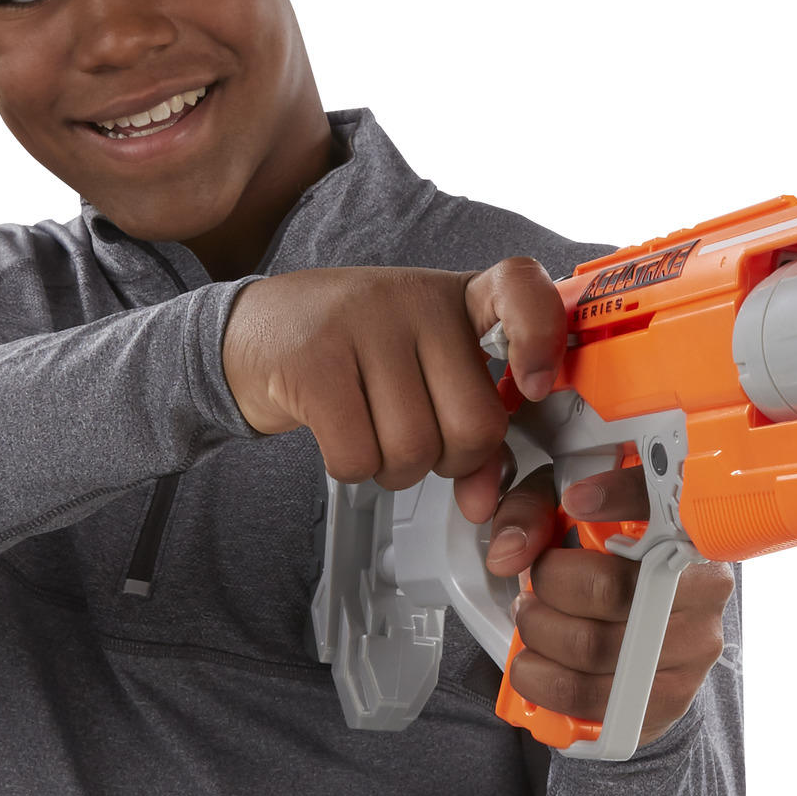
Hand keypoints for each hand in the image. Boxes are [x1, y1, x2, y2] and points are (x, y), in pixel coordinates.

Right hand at [221, 258, 565, 519]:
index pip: (521, 291)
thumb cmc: (357, 355)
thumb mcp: (424, 370)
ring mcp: (362, 325)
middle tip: (421, 440)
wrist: (255, 330)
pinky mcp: (313, 362)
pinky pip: (358, 456)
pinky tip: (340, 434)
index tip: (535, 386)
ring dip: (395, 469)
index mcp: (459, 297)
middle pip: (474, 423)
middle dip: (451, 460)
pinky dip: (353, 467)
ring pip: (414, 449)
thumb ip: (468, 426)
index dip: (541, 340)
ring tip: (373, 431)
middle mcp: (416, 299)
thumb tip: (485, 504)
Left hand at [485, 466, 733, 746]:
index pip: (663, 507)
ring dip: (539, 639)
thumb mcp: (564, 515)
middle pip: (611, 589)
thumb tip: (508, 553)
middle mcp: (705, 590)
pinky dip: (548, 687)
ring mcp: (694, 650)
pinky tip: (538, 667)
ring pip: (596, 650)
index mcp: (689, 532)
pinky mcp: (672, 699)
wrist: (645, 626)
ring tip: (531, 625)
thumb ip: (532, 514)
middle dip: (548, 591)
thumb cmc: (604, 561)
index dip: (619, 498)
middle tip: (531, 590)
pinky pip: (597, 704)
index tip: (575, 501)